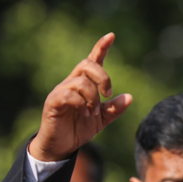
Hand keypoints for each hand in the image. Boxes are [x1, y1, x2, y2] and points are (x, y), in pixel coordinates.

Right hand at [29, 33, 131, 160]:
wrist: (61, 146)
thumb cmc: (79, 128)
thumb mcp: (101, 119)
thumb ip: (114, 109)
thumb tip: (129, 97)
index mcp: (84, 83)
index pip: (92, 60)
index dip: (101, 47)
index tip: (111, 36)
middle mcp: (71, 82)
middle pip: (87, 64)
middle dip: (102, 77)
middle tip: (107, 95)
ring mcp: (60, 91)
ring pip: (81, 81)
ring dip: (92, 97)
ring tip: (93, 113)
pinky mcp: (53, 102)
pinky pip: (68, 94)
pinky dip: (81, 104)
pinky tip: (84, 114)